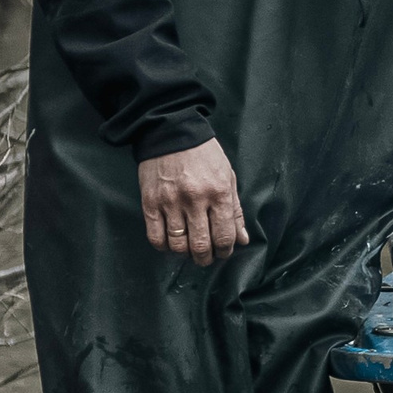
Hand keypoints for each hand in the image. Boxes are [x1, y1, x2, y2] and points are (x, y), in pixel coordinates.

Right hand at [138, 138, 248, 266]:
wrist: (172, 133)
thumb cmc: (204, 155)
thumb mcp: (228, 177)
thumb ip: (236, 210)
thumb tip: (242, 239)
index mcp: (218, 193)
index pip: (224, 235)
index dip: (226, 250)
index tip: (224, 252)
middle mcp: (195, 200)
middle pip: (201, 245)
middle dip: (206, 258)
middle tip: (207, 258)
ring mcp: (170, 202)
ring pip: (177, 245)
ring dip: (185, 254)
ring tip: (189, 251)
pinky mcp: (150, 203)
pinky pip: (155, 236)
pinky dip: (164, 246)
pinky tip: (171, 244)